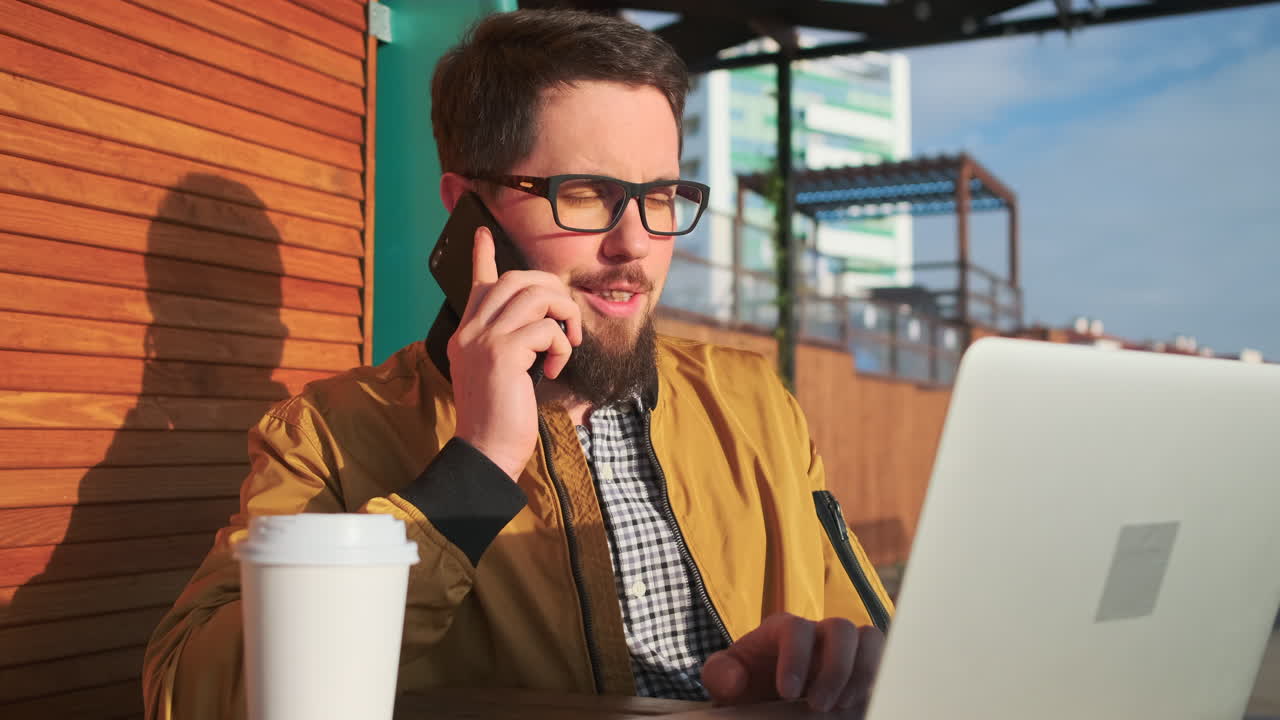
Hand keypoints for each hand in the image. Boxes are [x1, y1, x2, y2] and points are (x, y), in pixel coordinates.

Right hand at [447, 227, 581, 479]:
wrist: (486, 452)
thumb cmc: (500, 419)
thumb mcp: (501, 374)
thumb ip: (509, 344)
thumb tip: (538, 325)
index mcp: (466, 334)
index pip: (477, 283)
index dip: (482, 255)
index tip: (483, 233)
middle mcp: (469, 330)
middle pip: (517, 279)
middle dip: (553, 292)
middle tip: (566, 324)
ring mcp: (483, 338)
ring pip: (536, 295)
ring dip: (563, 315)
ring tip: (565, 345)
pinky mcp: (502, 352)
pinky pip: (547, 328)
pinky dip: (561, 346)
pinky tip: (552, 369)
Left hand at [701, 613, 883, 714]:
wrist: (766, 694)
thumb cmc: (747, 683)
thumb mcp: (726, 679)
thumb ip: (721, 674)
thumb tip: (735, 681)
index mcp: (784, 629)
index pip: (796, 628)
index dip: (796, 658)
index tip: (788, 694)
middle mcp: (820, 632)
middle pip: (842, 628)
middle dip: (835, 668)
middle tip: (820, 706)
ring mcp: (846, 648)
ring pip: (871, 639)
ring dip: (864, 672)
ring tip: (845, 705)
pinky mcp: (865, 666)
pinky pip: (886, 661)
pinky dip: (879, 680)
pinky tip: (862, 704)